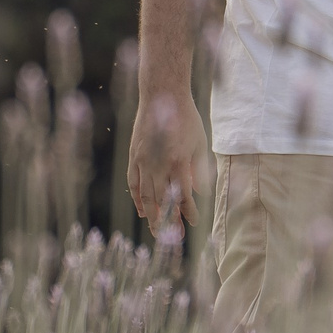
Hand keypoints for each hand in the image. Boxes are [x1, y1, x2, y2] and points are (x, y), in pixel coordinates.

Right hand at [129, 90, 209, 240]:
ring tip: (157, 231)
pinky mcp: (134, 157)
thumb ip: (199, 169)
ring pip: (146, 196)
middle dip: (169, 221)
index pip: (184, 195)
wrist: (161, 95)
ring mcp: (143, 162)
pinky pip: (134, 184)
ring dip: (152, 216)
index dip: (188, 211)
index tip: (193, 223)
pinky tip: (142, 211)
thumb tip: (199, 192)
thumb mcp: (199, 143)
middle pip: (162, 201)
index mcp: (178, 162)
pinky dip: (137, 199)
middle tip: (174, 236)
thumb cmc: (185, 118)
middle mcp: (159, 165)